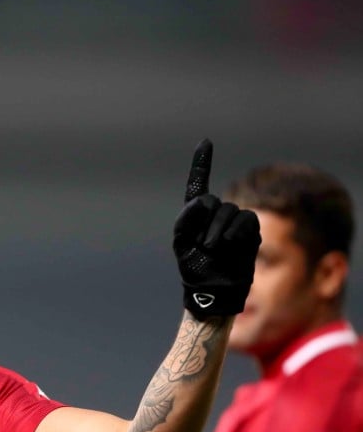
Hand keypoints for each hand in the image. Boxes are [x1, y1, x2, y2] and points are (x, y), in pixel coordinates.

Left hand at [173, 139, 260, 317]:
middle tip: (205, 246)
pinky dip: (238, 230)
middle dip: (207, 223)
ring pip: (230, 211)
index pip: (198, 184)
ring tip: (215, 249)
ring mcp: (234, 222)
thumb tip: (202, 200)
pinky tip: (232, 243)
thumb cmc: (194, 269)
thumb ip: (185, 220)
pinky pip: (247, 220)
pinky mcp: (250, 231)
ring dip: (220, 230)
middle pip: (213, 203)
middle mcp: (215, 214)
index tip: (206, 142)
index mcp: (195, 215)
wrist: (214, 290)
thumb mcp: (182, 245)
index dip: (202, 163)